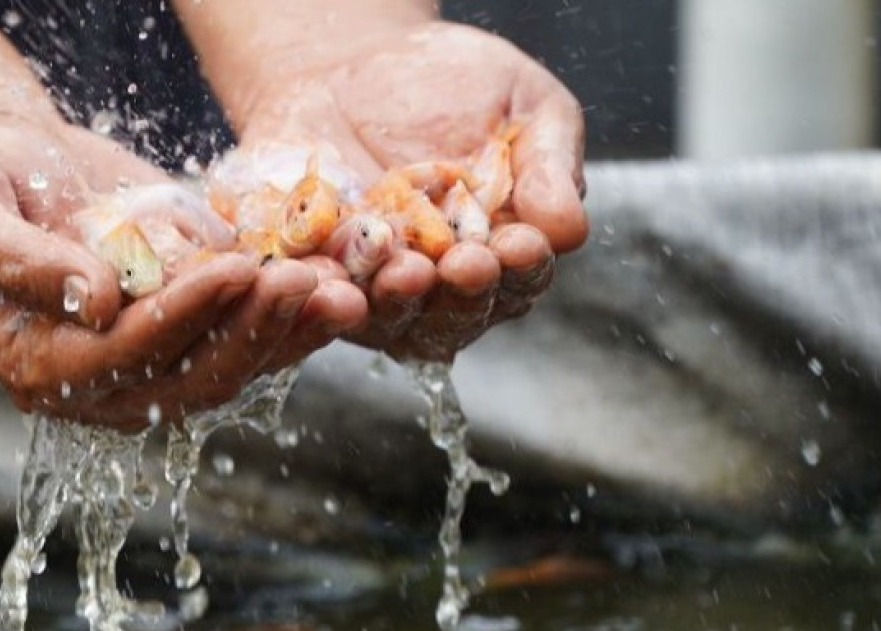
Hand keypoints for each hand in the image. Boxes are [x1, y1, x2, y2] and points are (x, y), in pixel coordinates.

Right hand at [0, 120, 363, 430]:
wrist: (11, 170)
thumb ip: (19, 261)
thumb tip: (98, 300)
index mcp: (38, 366)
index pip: (120, 355)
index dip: (180, 317)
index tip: (233, 270)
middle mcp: (101, 383)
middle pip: (190, 377)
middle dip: (250, 331)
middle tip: (300, 279)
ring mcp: (152, 364)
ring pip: (233, 368)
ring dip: (289, 334)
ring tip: (340, 288)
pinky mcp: (192, 334)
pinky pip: (252, 340)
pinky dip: (297, 320)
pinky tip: (342, 288)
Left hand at [235, 20, 588, 360]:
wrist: (354, 62)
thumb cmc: (455, 87)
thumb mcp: (522, 105)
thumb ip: (548, 165)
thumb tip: (569, 229)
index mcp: (502, 256)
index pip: (520, 279)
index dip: (522, 268)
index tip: (520, 245)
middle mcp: (439, 288)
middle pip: (456, 315)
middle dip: (462, 293)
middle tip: (463, 265)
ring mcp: (372, 290)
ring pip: (387, 316)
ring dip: (397, 300)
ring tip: (404, 271)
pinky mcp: (312, 274)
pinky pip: (314, 292)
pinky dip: (318, 288)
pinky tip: (326, 275)